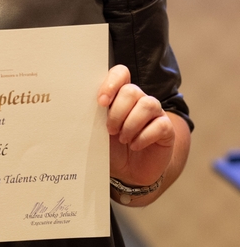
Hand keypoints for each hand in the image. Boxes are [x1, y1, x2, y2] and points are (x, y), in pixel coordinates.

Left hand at [97, 65, 173, 190]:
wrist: (128, 173)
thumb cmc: (112, 149)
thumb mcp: (98, 133)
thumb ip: (93, 117)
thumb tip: (79, 108)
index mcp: (120, 96)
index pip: (120, 73)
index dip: (111, 83)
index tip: (101, 102)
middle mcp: (139, 100)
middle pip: (131, 90)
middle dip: (117, 112)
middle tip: (110, 130)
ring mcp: (155, 113)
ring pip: (147, 104)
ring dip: (131, 124)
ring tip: (122, 139)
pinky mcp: (166, 129)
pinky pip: (160, 125)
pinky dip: (144, 137)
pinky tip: (135, 146)